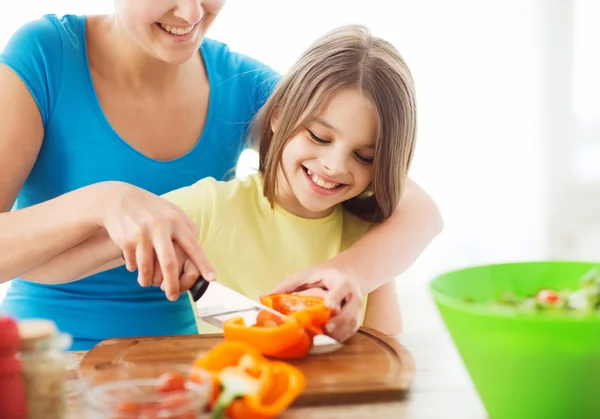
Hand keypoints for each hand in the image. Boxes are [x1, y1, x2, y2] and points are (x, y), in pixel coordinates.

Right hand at [99, 182, 214, 300]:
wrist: (115, 199)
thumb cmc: (149, 208)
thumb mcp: (170, 209)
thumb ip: (185, 224)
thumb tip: (198, 240)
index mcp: (175, 220)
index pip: (192, 245)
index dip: (203, 263)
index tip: (211, 278)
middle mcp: (159, 227)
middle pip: (168, 263)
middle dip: (172, 284)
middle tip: (173, 297)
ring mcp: (142, 234)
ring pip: (147, 268)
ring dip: (148, 280)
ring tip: (147, 283)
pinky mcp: (126, 240)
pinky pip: (133, 264)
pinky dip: (135, 269)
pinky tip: (134, 266)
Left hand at [265, 264, 363, 341]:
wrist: (348, 274)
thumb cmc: (323, 276)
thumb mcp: (306, 275)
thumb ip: (287, 285)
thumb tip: (263, 296)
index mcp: (341, 281)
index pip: (341, 289)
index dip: (336, 297)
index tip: (329, 306)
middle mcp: (352, 295)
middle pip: (352, 310)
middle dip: (341, 321)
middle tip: (328, 329)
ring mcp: (356, 309)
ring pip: (352, 323)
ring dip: (340, 333)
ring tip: (324, 340)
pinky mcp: (355, 320)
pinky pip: (350, 331)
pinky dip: (340, 337)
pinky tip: (327, 341)